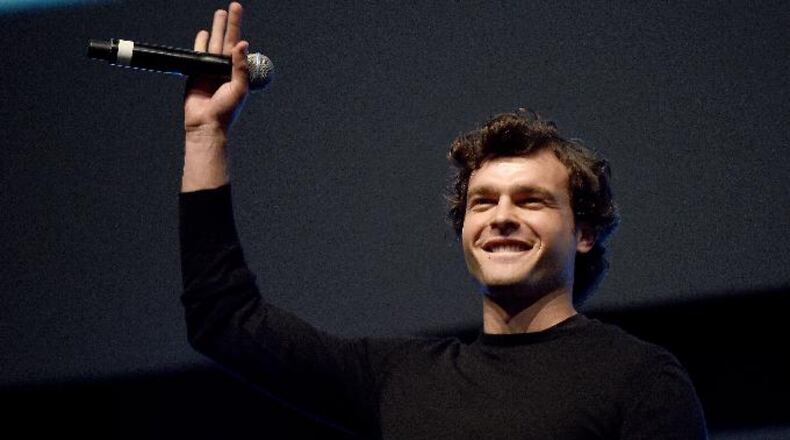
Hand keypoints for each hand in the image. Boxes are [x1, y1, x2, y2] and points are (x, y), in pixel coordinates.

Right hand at [184, 2, 248, 136]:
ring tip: (218, 15)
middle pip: (225, 40)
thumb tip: (242, 44)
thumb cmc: (225, 111)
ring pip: (212, 44)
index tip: (237, 9)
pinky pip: (198, 55)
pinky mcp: (196, 74)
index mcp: (236, 71)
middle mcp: (224, 68)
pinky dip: (200, 43)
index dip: (237, 26)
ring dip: (214, 30)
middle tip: (231, 7)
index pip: (237, 44)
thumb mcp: (238, 88)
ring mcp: (209, 70)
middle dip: (227, 24)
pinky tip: (202, 34)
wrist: (206, 124)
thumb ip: (240, 67)